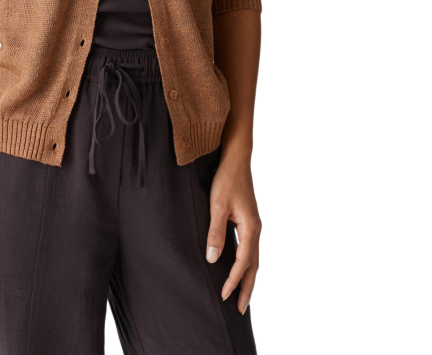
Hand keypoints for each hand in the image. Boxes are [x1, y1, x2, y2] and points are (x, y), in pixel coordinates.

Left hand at [205, 154, 260, 314]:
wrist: (236, 158)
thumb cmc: (226, 179)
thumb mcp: (217, 205)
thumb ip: (215, 233)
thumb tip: (213, 260)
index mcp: (250, 228)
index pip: (243, 263)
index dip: (233, 281)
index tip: (223, 296)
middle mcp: (255, 229)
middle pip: (254, 266)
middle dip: (247, 288)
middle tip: (239, 309)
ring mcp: (253, 224)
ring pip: (253, 258)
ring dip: (248, 277)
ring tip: (241, 294)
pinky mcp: (248, 219)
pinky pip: (250, 248)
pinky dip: (246, 263)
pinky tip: (238, 266)